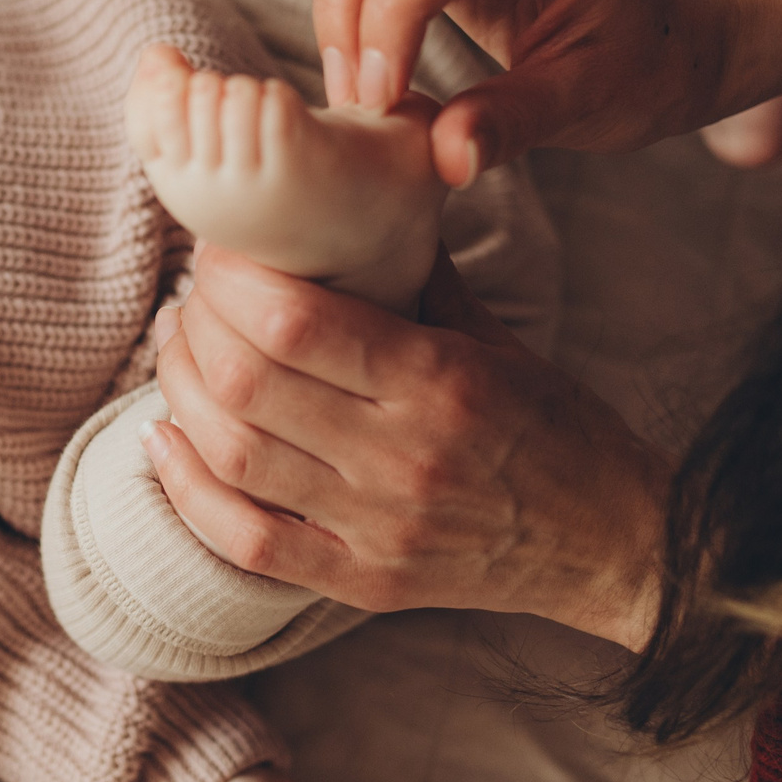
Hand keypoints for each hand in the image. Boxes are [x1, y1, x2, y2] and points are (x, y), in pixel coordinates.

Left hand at [147, 246, 667, 647]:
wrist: (615, 544)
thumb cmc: (555, 427)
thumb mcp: (494, 336)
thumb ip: (415, 274)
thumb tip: (343, 201)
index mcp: (439, 379)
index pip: (296, 319)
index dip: (232, 278)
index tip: (218, 251)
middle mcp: (403, 455)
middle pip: (249, 382)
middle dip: (197, 325)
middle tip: (191, 298)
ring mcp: (378, 527)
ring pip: (235, 455)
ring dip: (183, 393)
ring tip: (178, 351)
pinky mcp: (364, 581)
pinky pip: (248, 541)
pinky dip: (188, 491)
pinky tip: (165, 442)